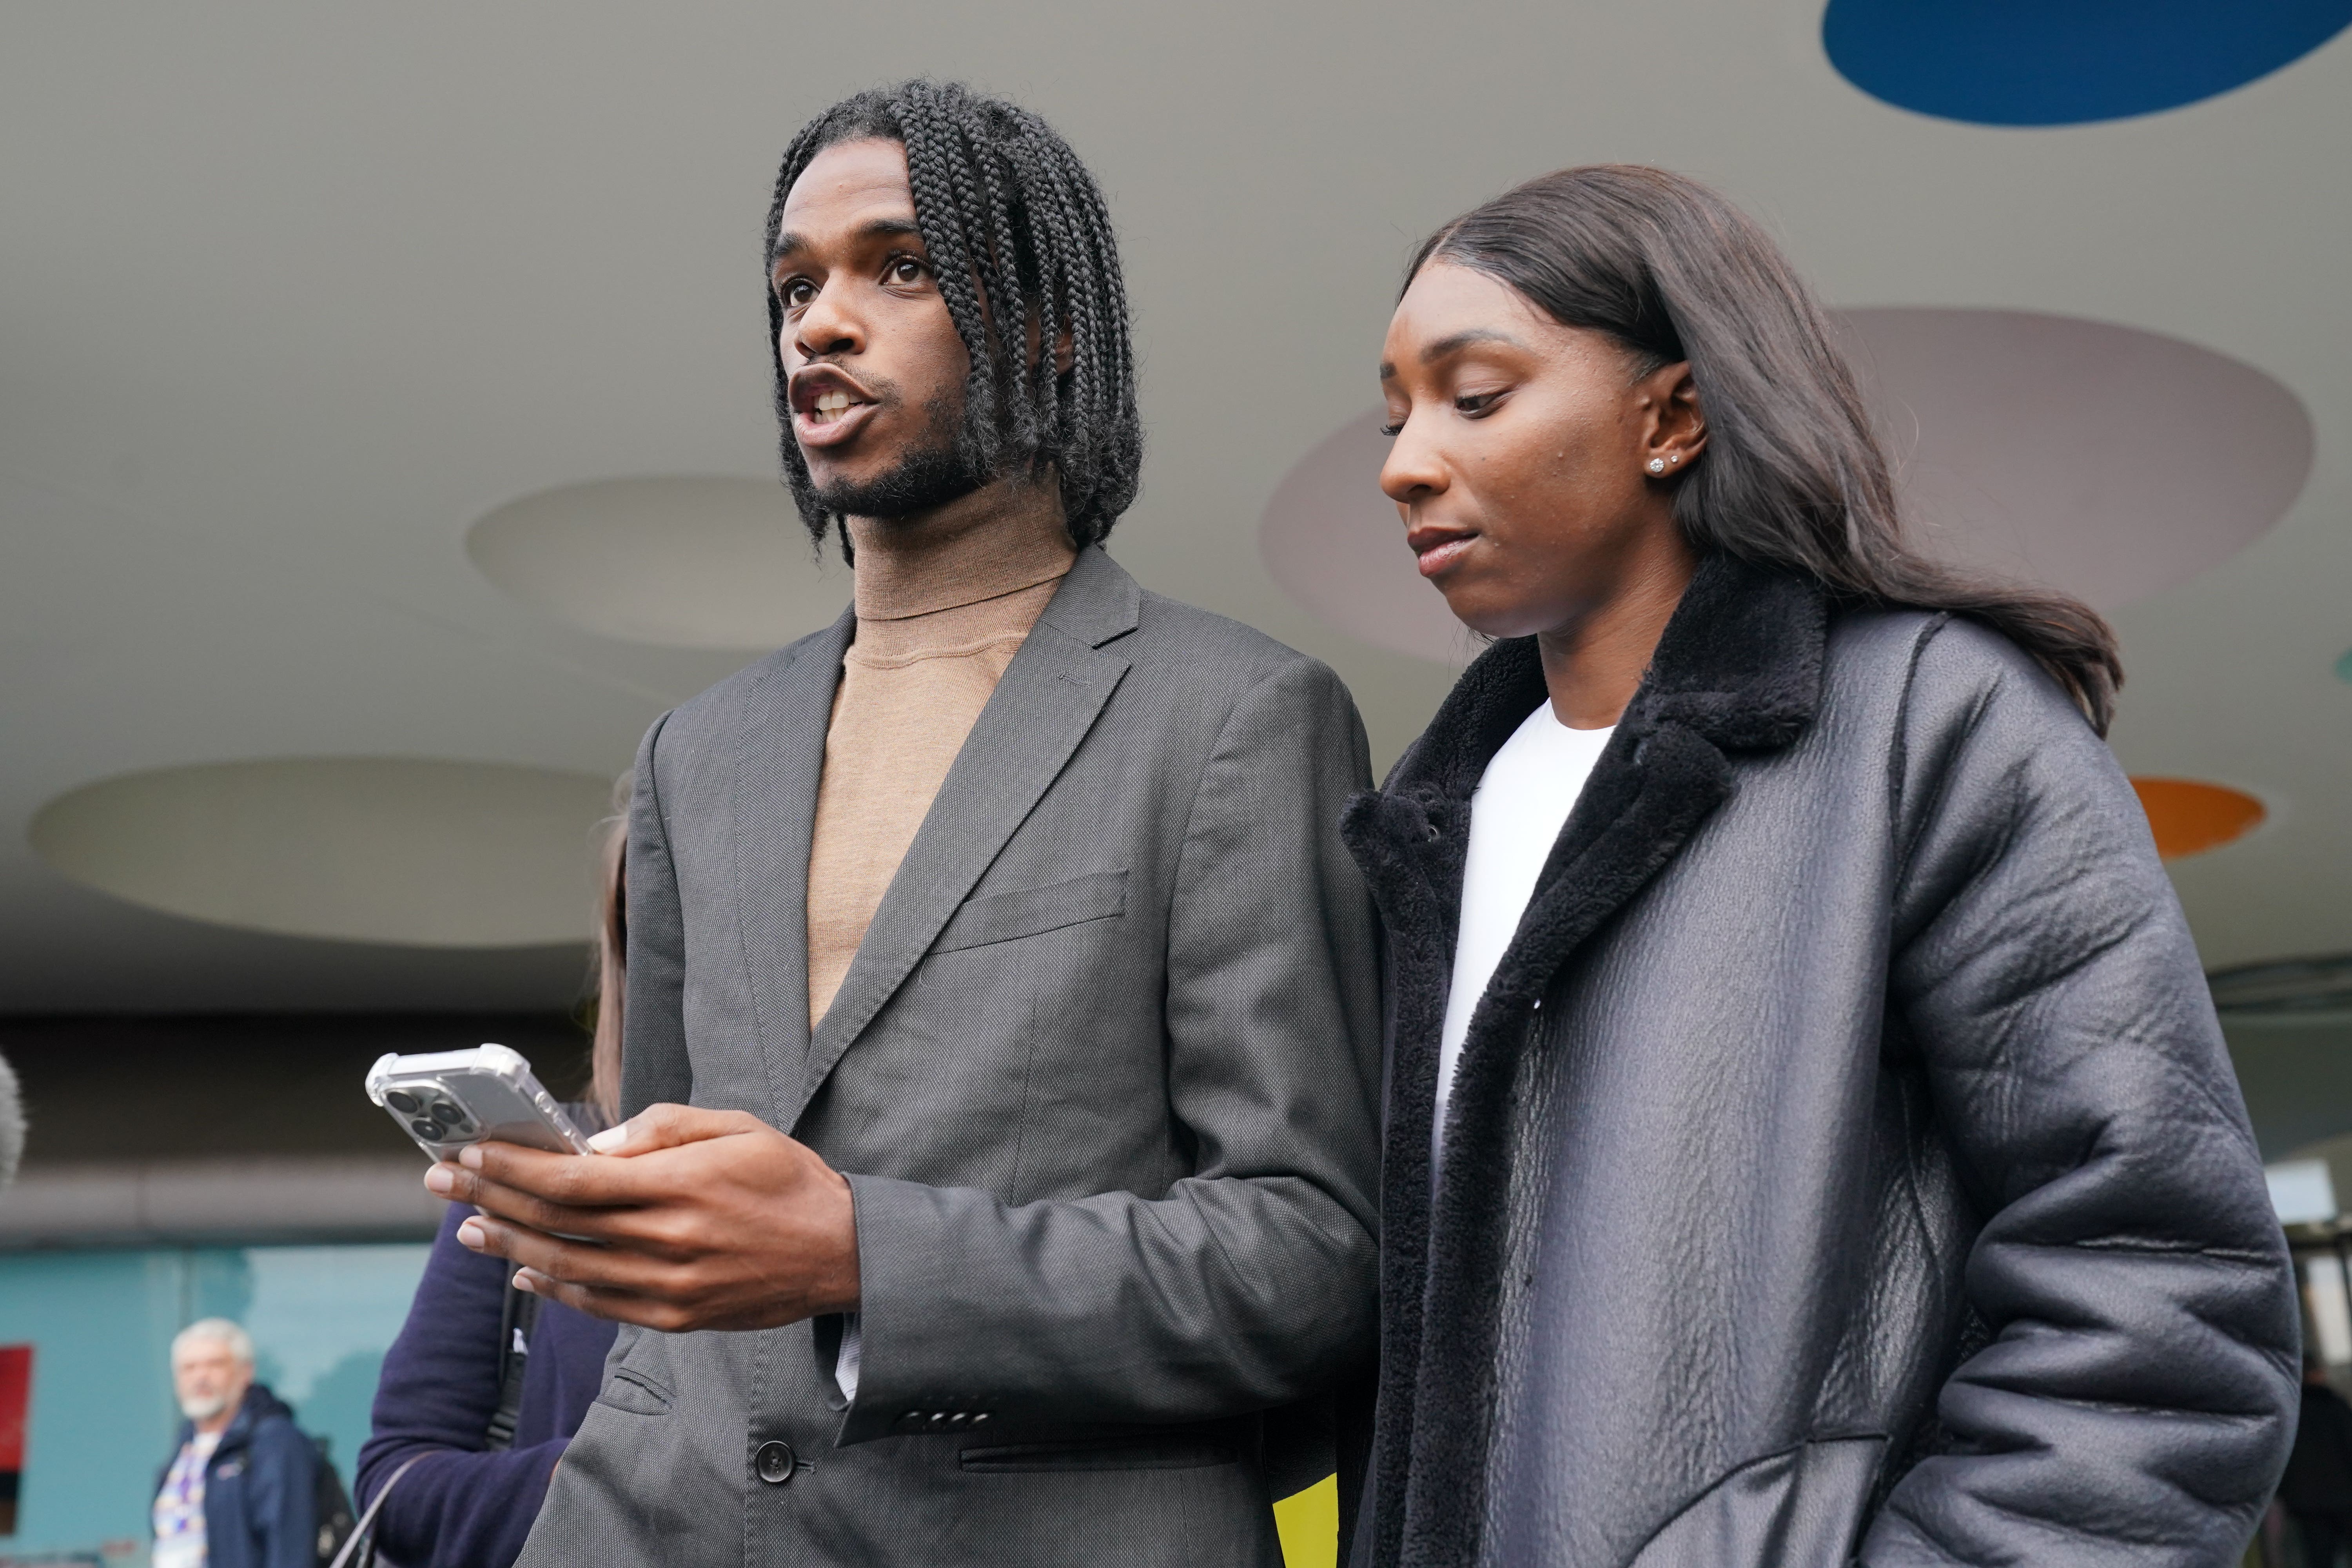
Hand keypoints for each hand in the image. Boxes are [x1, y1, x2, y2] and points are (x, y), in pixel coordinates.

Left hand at [425, 1104, 859, 1331]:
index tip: (471, 1153)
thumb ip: (666, 1126)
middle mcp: (669, 1239)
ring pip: (567, 1267)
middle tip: (444, 1183)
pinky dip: (554, 1289)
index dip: (514, 1167)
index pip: (574, 1177)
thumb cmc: (787, 1180)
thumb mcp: (737, 1127)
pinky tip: (524, 1271)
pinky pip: (599, 1305)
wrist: (841, 1253)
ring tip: (470, 1228)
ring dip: (509, 1246)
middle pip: (557, 1222)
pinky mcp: (677, 1317)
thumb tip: (597, 1140)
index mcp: (681, 1184)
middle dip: (491, 1199)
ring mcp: (670, 1285)